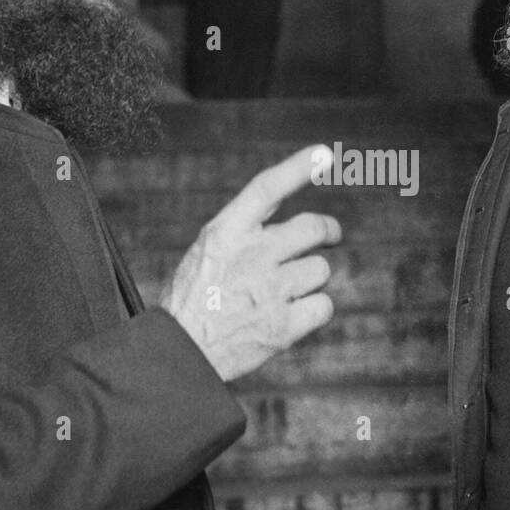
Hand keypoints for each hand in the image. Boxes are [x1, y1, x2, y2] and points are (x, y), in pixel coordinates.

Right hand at [160, 145, 341, 381]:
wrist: (178, 354)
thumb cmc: (192, 301)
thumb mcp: (207, 252)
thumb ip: (245, 234)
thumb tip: (297, 229)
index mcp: (226, 232)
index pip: (268, 188)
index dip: (298, 168)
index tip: (324, 154)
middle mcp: (252, 254)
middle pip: (314, 227)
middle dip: (329, 231)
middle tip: (331, 235)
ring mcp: (270, 290)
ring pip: (320, 269)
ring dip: (310, 279)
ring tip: (283, 294)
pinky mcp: (283, 325)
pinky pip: (324, 305)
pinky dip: (314, 311)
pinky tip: (291, 317)